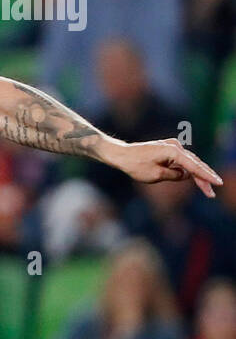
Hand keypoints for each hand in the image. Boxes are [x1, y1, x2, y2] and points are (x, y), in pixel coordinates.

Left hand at [106, 138, 222, 197]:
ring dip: (197, 175)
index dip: (206, 176)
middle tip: (212, 192)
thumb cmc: (135, 165)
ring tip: (206, 189)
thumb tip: (186, 174)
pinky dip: (187, 170)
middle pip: (194, 164)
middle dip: (204, 178)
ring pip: (189, 163)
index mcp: (172, 151)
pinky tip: (195, 179)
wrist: (121, 154)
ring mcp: (172, 146)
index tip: (217, 183)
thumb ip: (174, 175)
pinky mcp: (168, 149)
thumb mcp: (156, 175)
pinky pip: (182, 161)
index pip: (194, 166)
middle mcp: (175, 146)